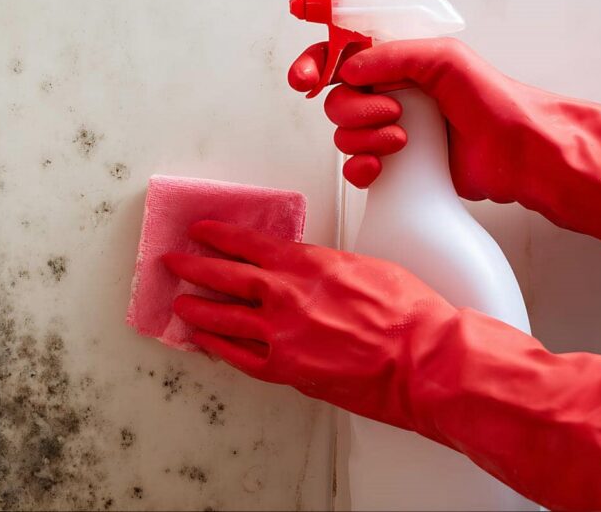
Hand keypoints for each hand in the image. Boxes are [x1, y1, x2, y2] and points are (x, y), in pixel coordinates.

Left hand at [164, 219, 600, 510]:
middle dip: (194, 266)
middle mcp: (286, 295)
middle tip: (174, 260)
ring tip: (179, 302)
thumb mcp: (366, 267)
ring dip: (197, 307)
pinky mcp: (285, 370)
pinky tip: (202, 341)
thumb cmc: (410, 313)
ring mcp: (281, 334)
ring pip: (223, 317)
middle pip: (225, 276)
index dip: (220, 235)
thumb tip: (309, 267)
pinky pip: (238, 357)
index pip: (250, 243)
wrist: (426, 360)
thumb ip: (326, 266)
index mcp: (308, 264)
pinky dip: (217, 347)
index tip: (202, 230)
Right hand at [289, 38, 600, 247]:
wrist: (517, 154)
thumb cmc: (494, 102)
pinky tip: (381, 168)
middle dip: (354, 109)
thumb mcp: (445, 59)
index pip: (340, 57)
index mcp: (397, 64)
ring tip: (402, 141)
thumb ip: (393, 55)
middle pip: (336, 101)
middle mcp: (388, 95)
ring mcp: (388, 132)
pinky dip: (361, 169)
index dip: (315, 65)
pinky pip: (354, 168)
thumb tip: (347, 69)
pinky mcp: (392, 167)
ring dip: (364, 140)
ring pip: (343, 136)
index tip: (306, 80)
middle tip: (391, 112)